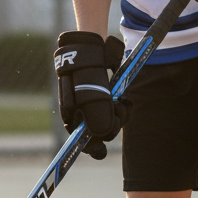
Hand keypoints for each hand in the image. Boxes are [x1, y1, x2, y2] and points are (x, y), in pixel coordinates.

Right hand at [53, 31, 127, 159]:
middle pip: (99, 132)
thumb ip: (97, 114)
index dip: (91, 147)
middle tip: (118, 112)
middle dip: (112, 126)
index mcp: (72, 114)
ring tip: (122, 104)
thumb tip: (102, 134)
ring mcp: (96, 104)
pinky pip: (117, 111)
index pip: (81, 138)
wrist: (91, 45)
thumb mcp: (91, 92)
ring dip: (120, 116)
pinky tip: (125, 102)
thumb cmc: (86, 68)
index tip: (100, 151)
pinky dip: (123, 109)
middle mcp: (83, 112)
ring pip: (111, 122)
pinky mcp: (107, 97)